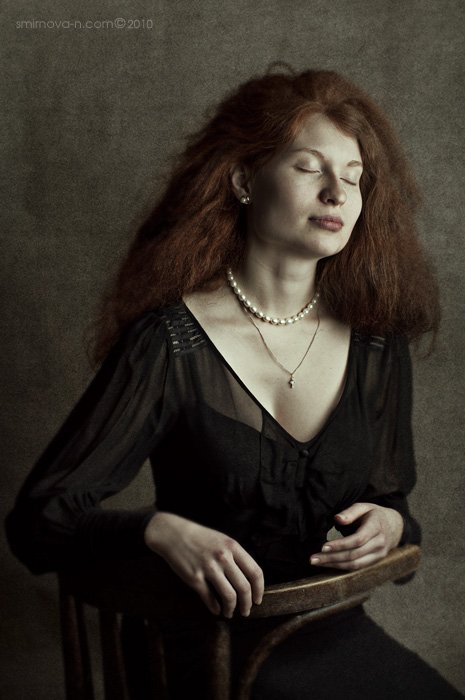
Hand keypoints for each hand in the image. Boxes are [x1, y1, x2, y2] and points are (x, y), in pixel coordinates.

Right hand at [144, 511, 263, 617]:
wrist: (174, 534)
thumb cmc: (200, 538)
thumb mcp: (222, 541)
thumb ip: (236, 557)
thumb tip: (249, 580)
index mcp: (233, 547)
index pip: (255, 572)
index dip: (259, 590)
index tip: (257, 600)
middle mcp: (223, 557)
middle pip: (244, 588)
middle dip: (247, 604)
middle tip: (245, 611)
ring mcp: (208, 568)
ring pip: (229, 596)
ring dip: (231, 609)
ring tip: (229, 612)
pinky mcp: (194, 578)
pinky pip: (210, 599)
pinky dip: (215, 608)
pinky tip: (216, 610)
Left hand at [309, 502, 403, 570]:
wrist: (395, 526)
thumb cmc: (374, 514)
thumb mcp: (364, 507)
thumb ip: (351, 512)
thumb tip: (337, 519)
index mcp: (376, 527)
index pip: (357, 540)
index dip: (340, 545)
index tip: (323, 547)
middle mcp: (380, 543)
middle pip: (354, 555)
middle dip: (332, 558)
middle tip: (313, 559)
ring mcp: (379, 554)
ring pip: (355, 565)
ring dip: (335, 565)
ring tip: (317, 562)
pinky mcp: (376, 562)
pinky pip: (358, 567)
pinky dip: (342, 567)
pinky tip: (328, 564)